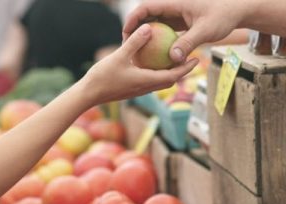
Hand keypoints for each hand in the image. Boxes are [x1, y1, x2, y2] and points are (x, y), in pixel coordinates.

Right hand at [79, 24, 198, 106]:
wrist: (89, 94)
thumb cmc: (103, 77)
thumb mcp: (119, 56)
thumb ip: (135, 42)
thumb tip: (149, 27)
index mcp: (147, 81)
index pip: (174, 76)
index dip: (187, 68)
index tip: (197, 59)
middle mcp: (147, 88)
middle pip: (171, 80)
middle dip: (183, 71)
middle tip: (191, 59)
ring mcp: (140, 90)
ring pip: (161, 82)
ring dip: (171, 73)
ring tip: (175, 60)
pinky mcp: (133, 89)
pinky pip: (151, 81)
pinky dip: (158, 73)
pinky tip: (153, 63)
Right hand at [122, 0, 249, 63]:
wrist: (236, 11)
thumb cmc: (223, 16)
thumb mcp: (205, 30)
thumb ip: (188, 43)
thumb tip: (172, 58)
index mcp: (174, 3)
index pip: (146, 7)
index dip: (132, 19)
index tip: (126, 34)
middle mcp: (173, 7)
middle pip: (147, 16)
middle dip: (135, 30)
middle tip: (128, 48)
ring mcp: (177, 15)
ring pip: (155, 25)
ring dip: (146, 38)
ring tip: (138, 54)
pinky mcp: (182, 23)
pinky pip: (166, 32)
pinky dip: (160, 42)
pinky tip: (157, 58)